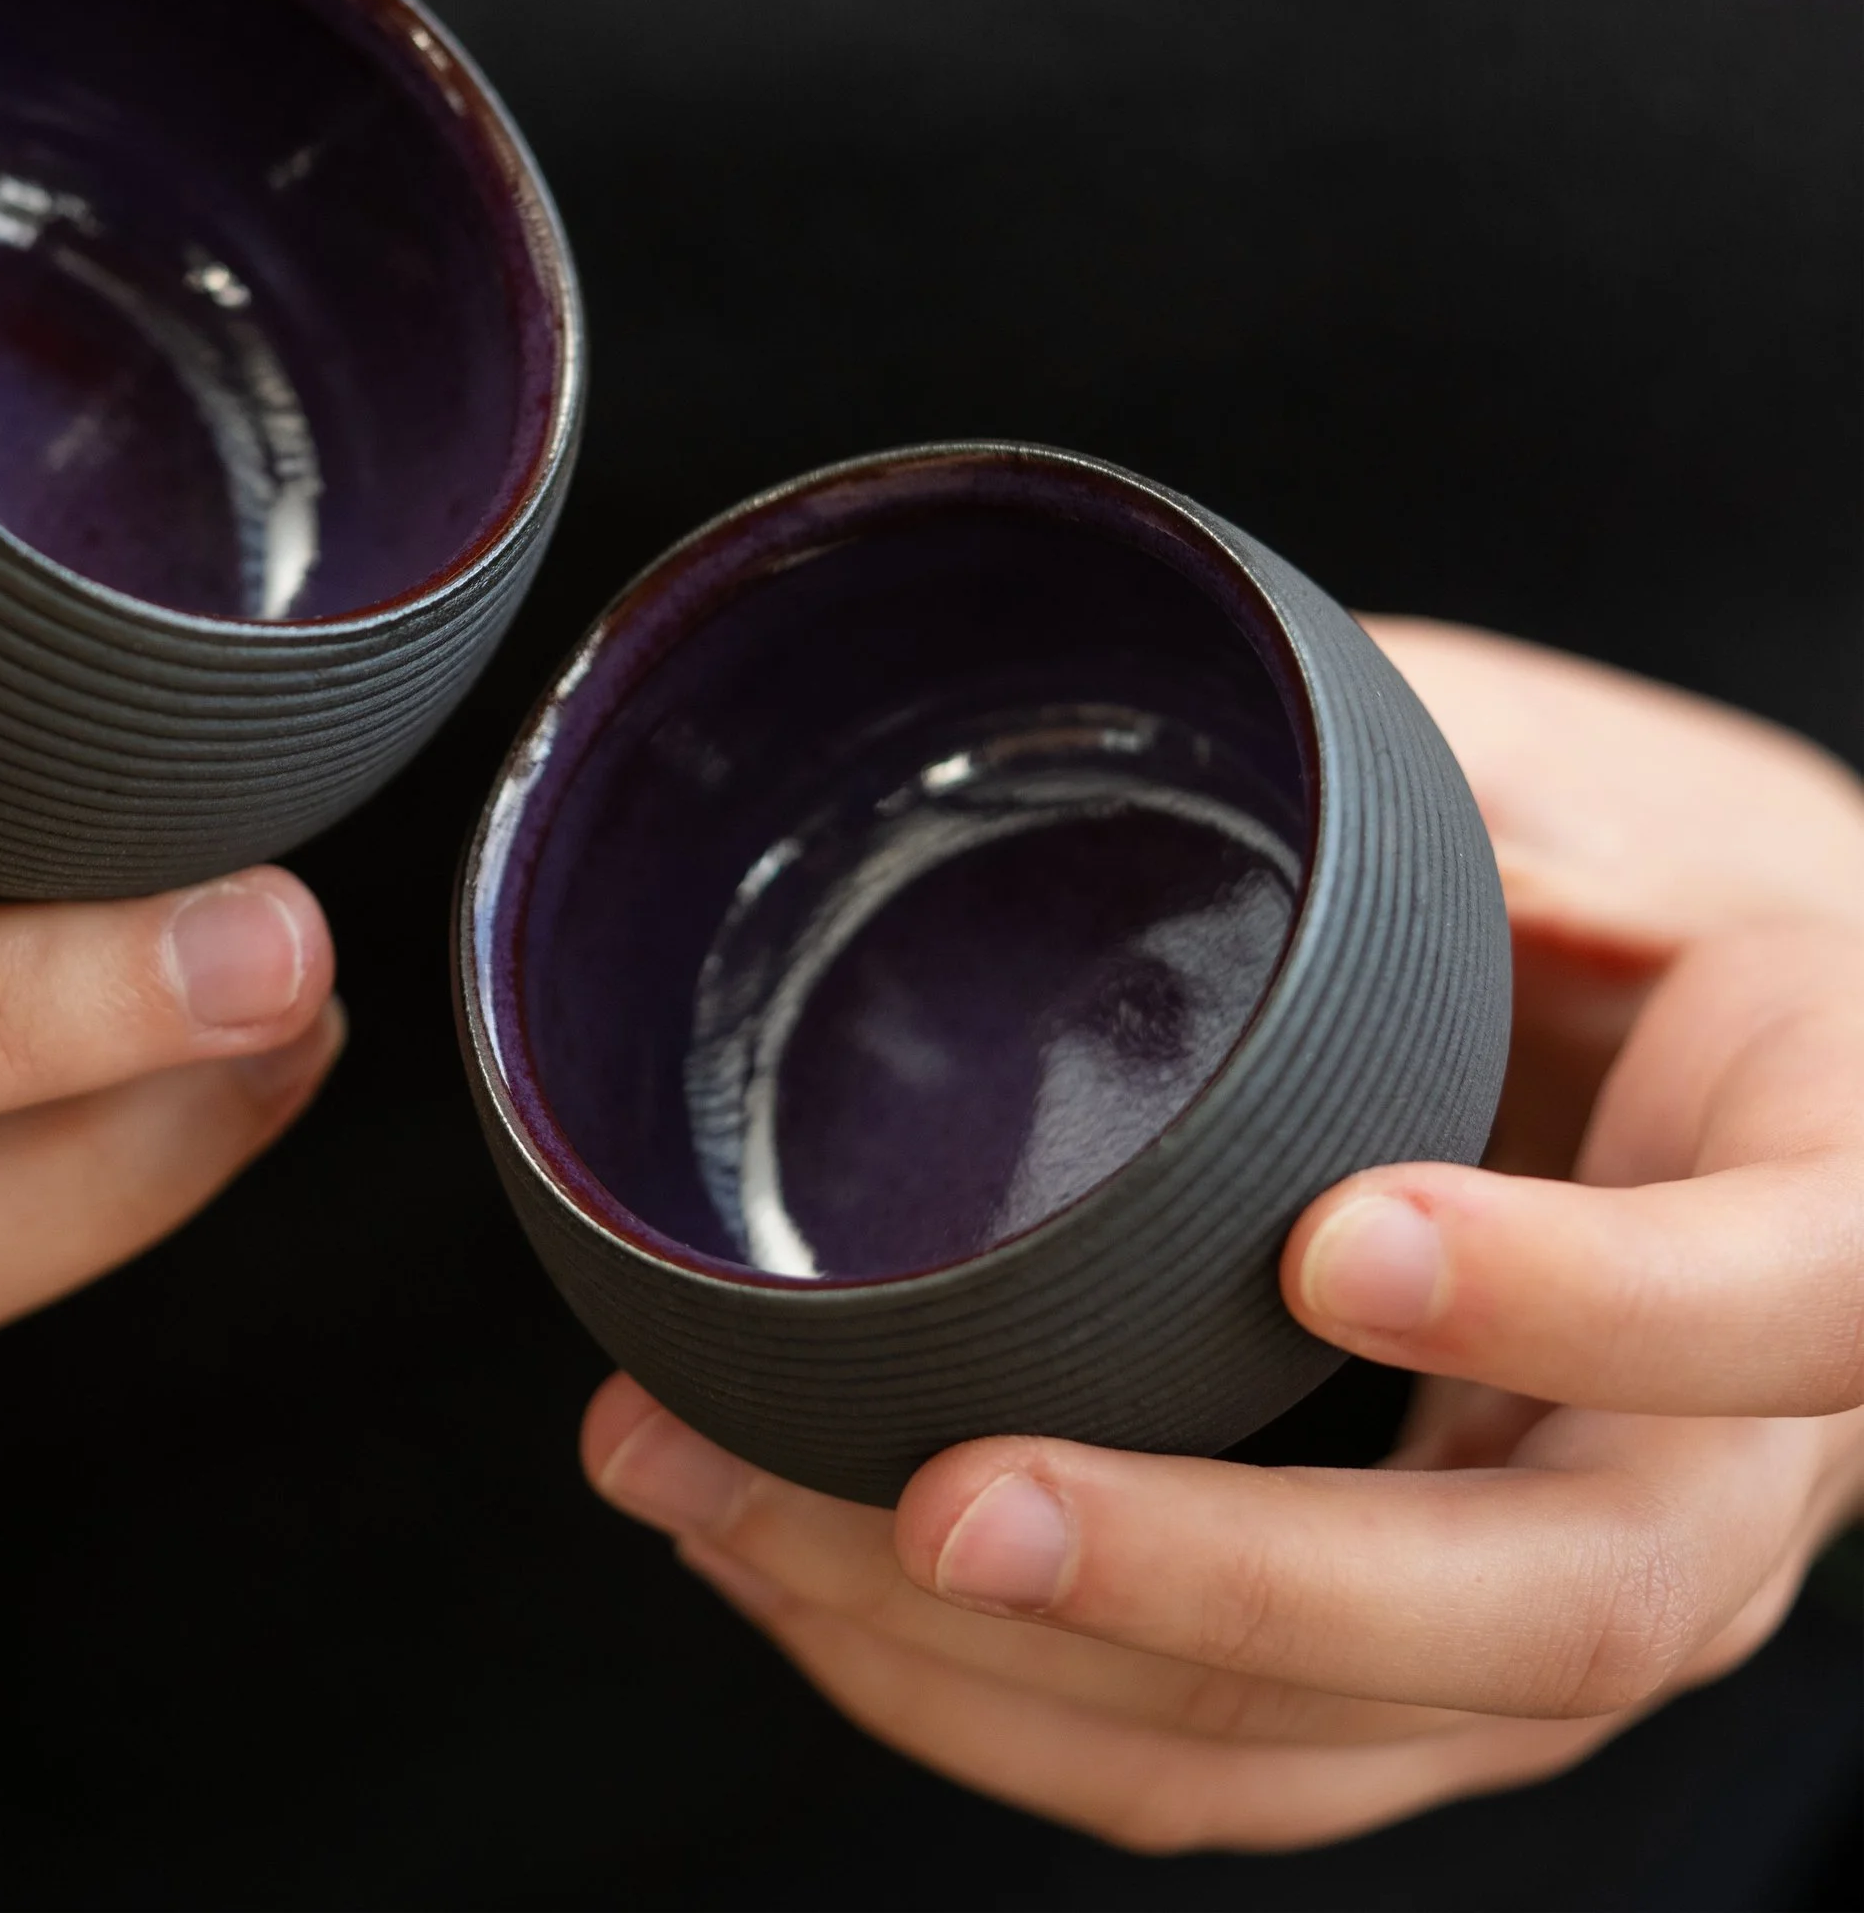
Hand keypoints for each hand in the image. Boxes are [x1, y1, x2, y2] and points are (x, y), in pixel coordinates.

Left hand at [583, 619, 1863, 1850]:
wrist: (1781, 1126)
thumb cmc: (1700, 941)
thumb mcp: (1638, 821)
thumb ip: (1477, 798)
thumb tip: (1227, 731)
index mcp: (1830, 1226)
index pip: (1769, 1307)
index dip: (1572, 1300)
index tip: (1332, 1239)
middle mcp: (1723, 1482)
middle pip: (1526, 1618)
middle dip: (1208, 1582)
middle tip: (948, 1503)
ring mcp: (1563, 1609)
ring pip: (1329, 1741)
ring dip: (1012, 1674)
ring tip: (739, 1522)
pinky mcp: (1420, 1675)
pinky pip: (1223, 1762)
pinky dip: (992, 1707)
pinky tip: (802, 1584)